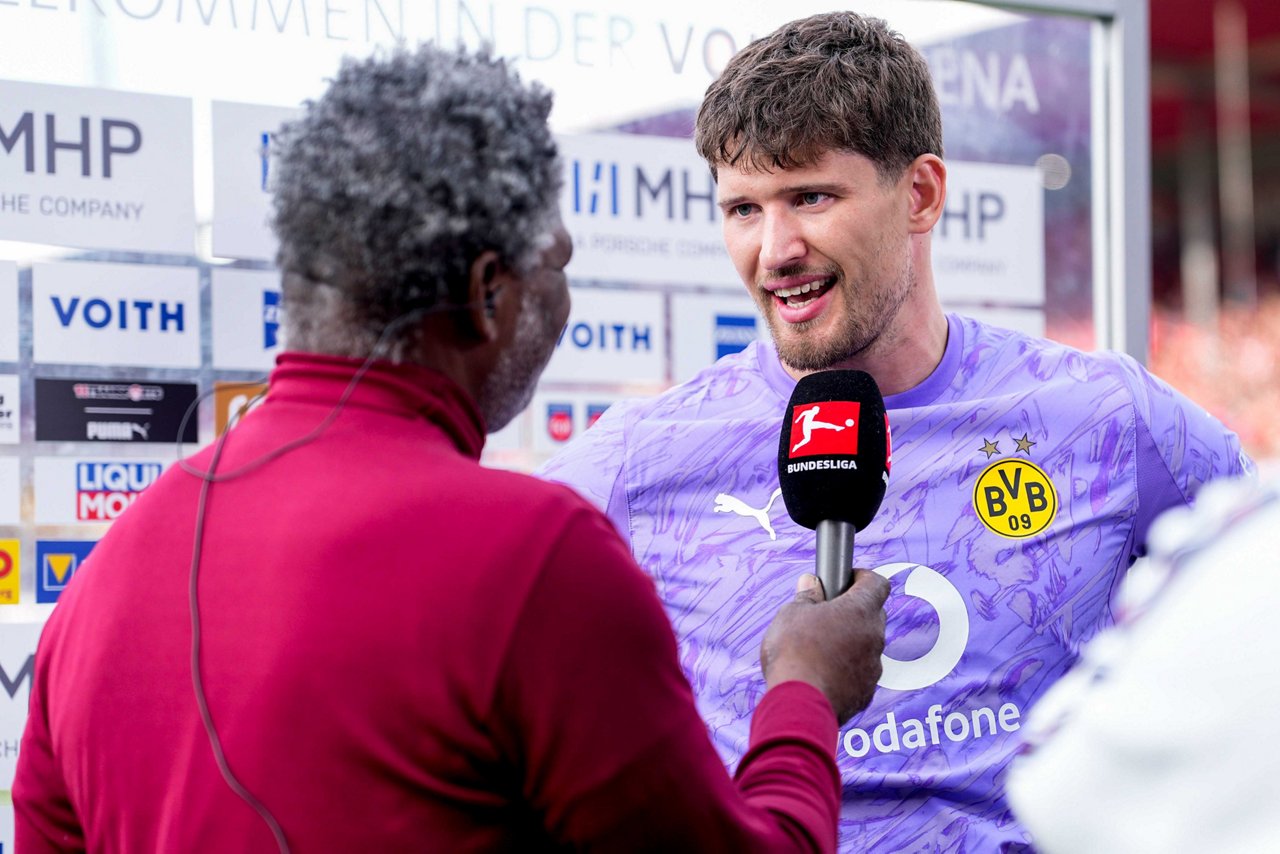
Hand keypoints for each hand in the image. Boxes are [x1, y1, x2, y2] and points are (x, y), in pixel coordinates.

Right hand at [759, 570, 888, 724]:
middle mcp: (874, 637)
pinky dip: (846, 670)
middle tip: (825, 613)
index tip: (845, 579)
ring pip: (867, 646)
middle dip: (853, 610)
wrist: (799, 704)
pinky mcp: (865, 692)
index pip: (877, 583)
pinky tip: (822, 673)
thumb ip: (807, 596)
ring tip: (818, 648)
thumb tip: (811, 584)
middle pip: (873, 614)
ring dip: (849, 642)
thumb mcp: (791, 614)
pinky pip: (860, 673)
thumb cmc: (794, 653)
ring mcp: (873, 667)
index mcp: (860, 611)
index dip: (862, 577)